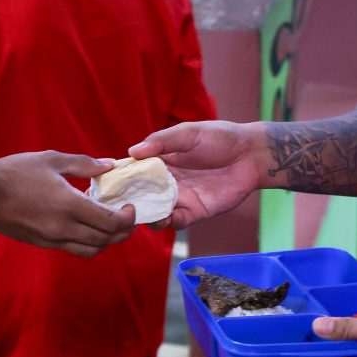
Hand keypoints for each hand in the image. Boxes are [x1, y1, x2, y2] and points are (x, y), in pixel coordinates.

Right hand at [0, 151, 135, 256]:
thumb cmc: (14, 173)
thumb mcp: (51, 160)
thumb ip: (84, 164)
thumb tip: (110, 166)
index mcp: (68, 205)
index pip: (110, 222)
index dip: (127, 218)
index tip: (130, 207)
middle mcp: (63, 227)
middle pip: (106, 240)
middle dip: (123, 231)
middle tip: (127, 217)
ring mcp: (53, 239)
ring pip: (92, 250)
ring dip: (107, 240)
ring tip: (110, 224)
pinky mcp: (45, 244)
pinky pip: (76, 249)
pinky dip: (90, 243)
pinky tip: (89, 227)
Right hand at [130, 121, 265, 228]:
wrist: (251, 155)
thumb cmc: (221, 138)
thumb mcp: (189, 133)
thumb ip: (162, 141)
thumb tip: (133, 151)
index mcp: (162, 160)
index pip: (135, 171)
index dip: (120, 177)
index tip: (105, 183)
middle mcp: (167, 181)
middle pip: (141, 195)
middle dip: (128, 201)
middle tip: (117, 205)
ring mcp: (180, 198)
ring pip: (155, 211)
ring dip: (145, 215)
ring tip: (139, 213)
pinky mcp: (195, 211)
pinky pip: (176, 221)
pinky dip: (166, 223)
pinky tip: (163, 218)